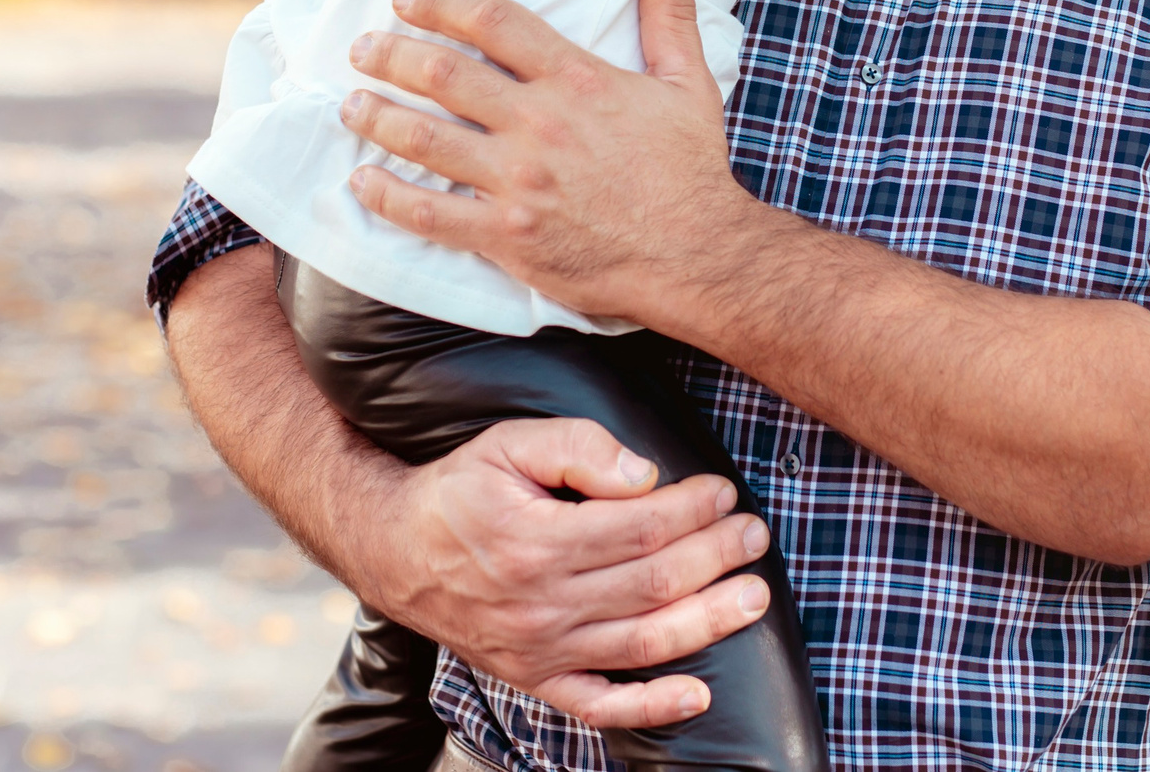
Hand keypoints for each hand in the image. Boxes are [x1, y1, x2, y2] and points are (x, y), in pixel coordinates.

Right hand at [163, 247, 771, 732]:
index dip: (693, 510)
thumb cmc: (459, 490)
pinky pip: (601, 704)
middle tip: (755, 534)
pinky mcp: (536, 678)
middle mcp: (542, 604)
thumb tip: (645, 474)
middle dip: (715, 556)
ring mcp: (541, 650)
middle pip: (653, 584)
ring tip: (754, 595)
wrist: (394, 551)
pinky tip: (696, 694)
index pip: (640, 529)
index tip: (724, 492)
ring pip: (644, 642)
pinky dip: (652, 706)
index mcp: (537, 542)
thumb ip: (577, 447)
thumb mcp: (507, 444)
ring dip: (708, 620)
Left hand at [338, 0, 777, 322]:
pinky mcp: (506, 236)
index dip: (441, 2)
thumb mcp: (688, 82)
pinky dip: (387, 197)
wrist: (696, 255)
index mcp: (577, 80)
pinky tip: (361, 183)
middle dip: (389, 54)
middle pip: (442, 74)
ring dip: (375, 116)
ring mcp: (517, 182)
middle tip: (362, 47)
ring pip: (423, 139)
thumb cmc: (690, 169)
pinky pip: (430, 214)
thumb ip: (670, 13)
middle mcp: (539, 125)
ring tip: (349, 104)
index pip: (494, 22)